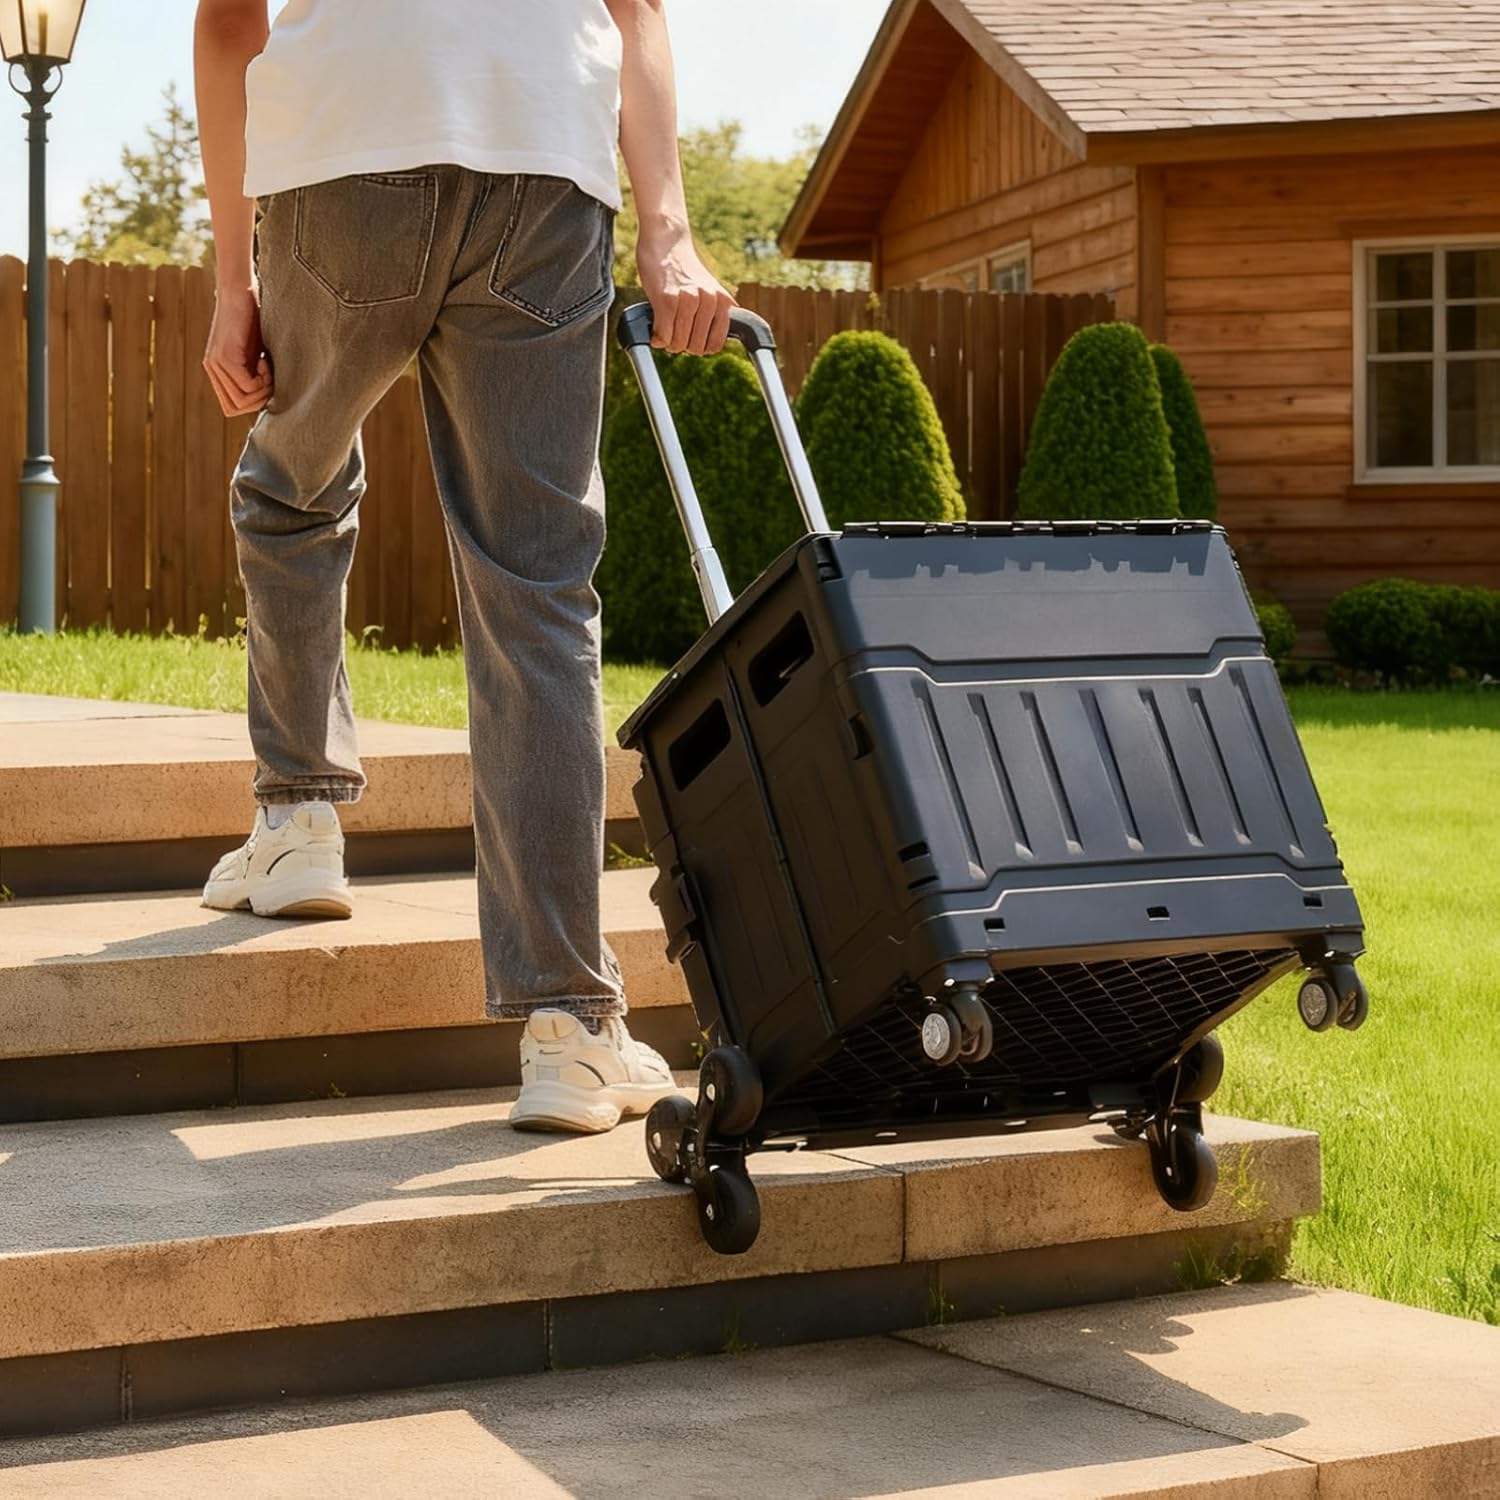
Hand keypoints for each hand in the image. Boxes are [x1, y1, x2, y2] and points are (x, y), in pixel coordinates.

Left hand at [203, 285, 272, 416]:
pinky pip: (247, 385)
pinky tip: (265, 360)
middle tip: (270, 376)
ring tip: (268, 367)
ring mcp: (216, 363)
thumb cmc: (254, 316)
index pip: (232, 407)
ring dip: (263, 390)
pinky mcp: (225, 356)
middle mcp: (213, 369)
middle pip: (236, 408)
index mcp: (218, 371)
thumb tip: (270, 396)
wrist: (241, 289)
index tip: (267, 381)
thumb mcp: (256, 351)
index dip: (254, 403)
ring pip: (242, 400)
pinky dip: (263, 379)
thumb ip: (256, 372)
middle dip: (260, 400)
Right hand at [637, 226, 734, 354]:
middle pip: (695, 348)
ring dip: (668, 342)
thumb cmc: (684, 269)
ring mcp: (689, 300)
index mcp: (723, 302)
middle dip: (682, 344)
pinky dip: (657, 338)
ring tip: (664, 327)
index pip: (715, 345)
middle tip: (673, 330)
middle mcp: (709, 301)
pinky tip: (654, 329)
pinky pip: (663, 336)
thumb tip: (726, 337)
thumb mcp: (710, 290)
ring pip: (678, 344)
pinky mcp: (667, 299)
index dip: (699, 347)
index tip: (689, 337)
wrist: (666, 240)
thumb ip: (717, 312)